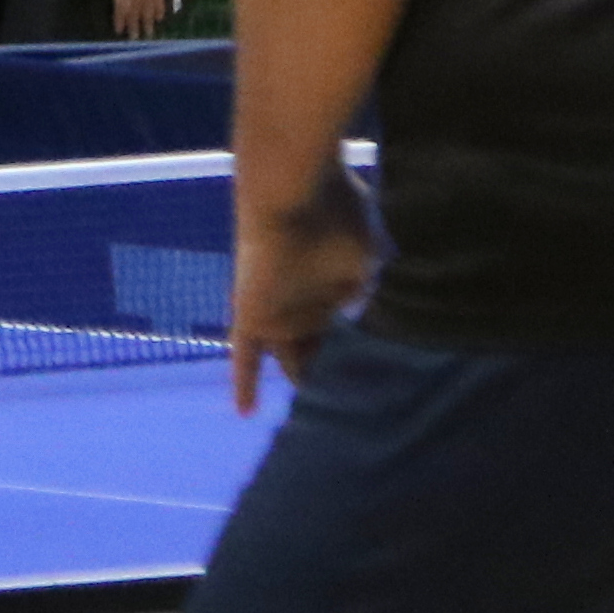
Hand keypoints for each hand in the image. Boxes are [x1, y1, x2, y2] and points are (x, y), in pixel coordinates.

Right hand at [103, 0, 166, 39]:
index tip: (159, 17)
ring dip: (134, 24)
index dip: (158, 4)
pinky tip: (119, 30)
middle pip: (147, 1)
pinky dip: (120, 20)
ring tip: (134, 37)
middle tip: (148, 34)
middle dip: (147, 19)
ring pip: (136, 8)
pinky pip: (121, 8)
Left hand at [230, 160, 374, 411]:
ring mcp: (279, 308)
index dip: (354, 344)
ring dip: (303, 381)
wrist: (294, 193)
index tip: (369, 368)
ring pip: (292, 357)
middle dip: (329, 367)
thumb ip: (364, 288)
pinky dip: (245, 381)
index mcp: (334, 279)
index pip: (344, 322)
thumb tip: (360, 316)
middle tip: (345, 401)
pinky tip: (244, 410)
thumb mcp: (367, 256)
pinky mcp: (253, 317)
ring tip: (319, 419)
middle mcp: (305, 296)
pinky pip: (246, 356)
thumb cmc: (335, 214)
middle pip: (317, 343)